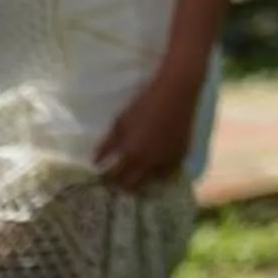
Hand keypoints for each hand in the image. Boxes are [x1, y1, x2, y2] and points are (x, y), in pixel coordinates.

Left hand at [95, 65, 200, 191]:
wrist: (175, 93)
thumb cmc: (144, 104)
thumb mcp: (120, 122)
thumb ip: (107, 144)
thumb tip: (95, 161)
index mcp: (132, 155)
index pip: (116, 178)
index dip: (109, 180)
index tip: (104, 178)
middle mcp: (150, 163)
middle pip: (134, 184)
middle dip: (125, 183)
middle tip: (119, 176)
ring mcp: (168, 161)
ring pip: (153, 180)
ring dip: (145, 178)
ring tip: (139, 171)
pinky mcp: (182, 155)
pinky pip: (169, 171)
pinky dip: (161, 171)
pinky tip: (156, 164)